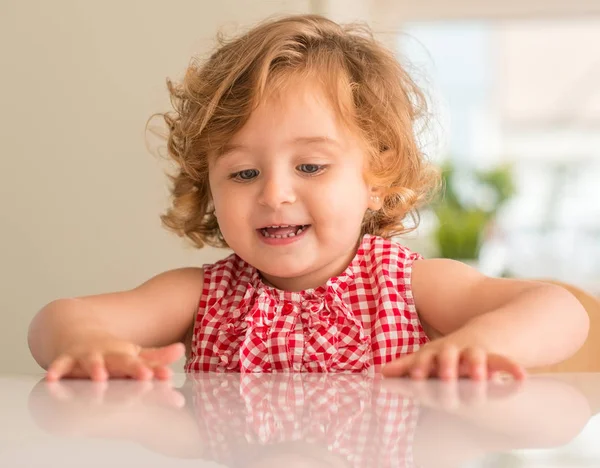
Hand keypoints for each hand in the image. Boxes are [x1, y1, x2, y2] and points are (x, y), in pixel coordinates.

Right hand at [46, 337, 184, 380]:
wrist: (76, 330)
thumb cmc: (109, 350)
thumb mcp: (133, 354)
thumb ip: (156, 357)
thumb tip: (182, 350)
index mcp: (126, 356)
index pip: (144, 365)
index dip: (155, 369)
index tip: (166, 376)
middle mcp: (109, 355)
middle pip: (123, 362)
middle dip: (134, 369)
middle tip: (146, 375)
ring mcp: (88, 356)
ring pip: (92, 363)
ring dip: (96, 369)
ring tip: (101, 377)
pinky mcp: (67, 359)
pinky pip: (60, 365)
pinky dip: (56, 369)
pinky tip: (52, 377)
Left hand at [381, 339, 525, 380]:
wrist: (487, 331)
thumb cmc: (452, 352)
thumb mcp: (430, 357)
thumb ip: (407, 366)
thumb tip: (381, 372)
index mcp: (437, 352)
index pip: (425, 359)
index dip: (420, 366)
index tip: (414, 376)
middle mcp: (455, 350)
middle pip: (449, 356)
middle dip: (446, 366)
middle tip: (443, 376)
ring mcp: (475, 352)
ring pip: (476, 357)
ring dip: (477, 366)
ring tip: (480, 376)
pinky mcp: (496, 356)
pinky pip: (505, 362)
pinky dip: (512, 368)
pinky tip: (521, 377)